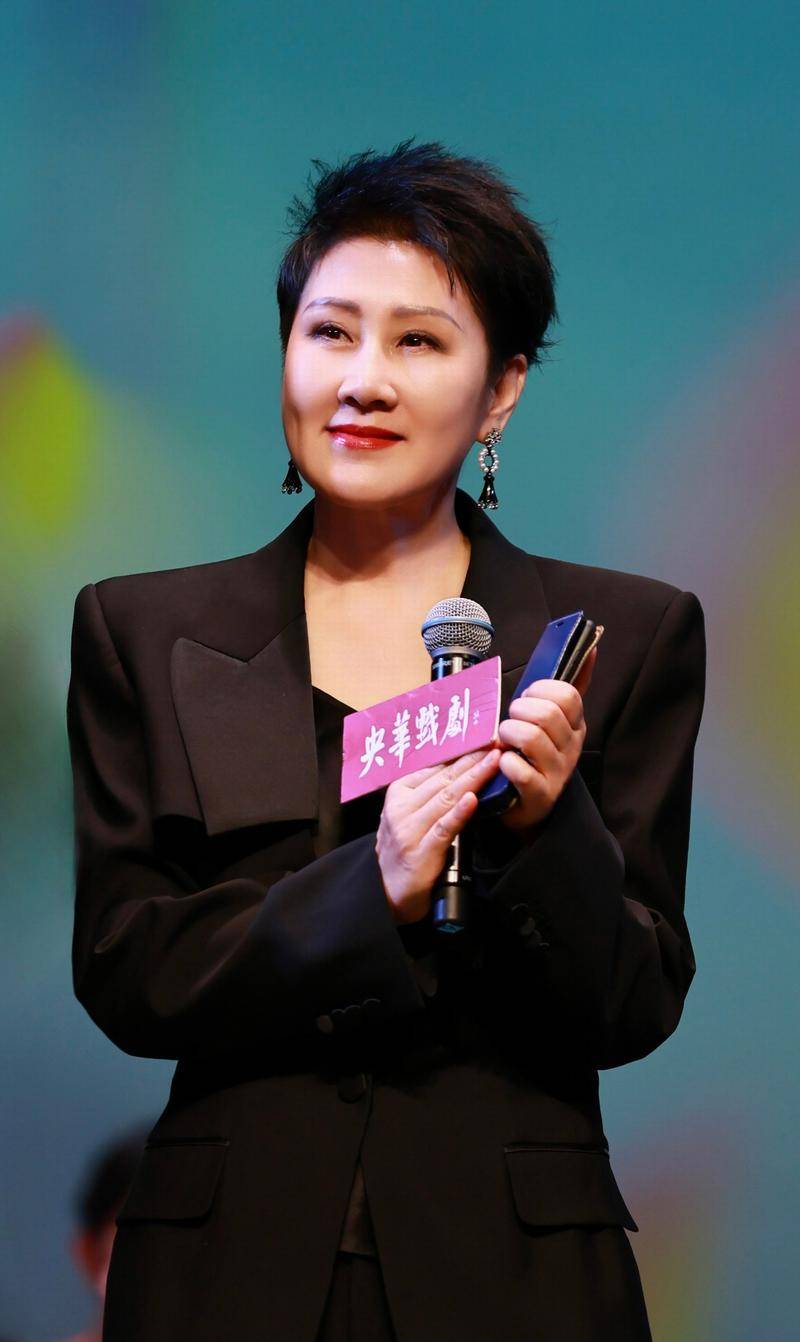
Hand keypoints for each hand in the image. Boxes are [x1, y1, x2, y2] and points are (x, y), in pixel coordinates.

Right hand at [376, 747, 501, 924]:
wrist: (390, 894)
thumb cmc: (406, 850)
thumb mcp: (409, 815)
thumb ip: (428, 793)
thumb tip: (460, 766)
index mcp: (398, 793)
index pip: (433, 766)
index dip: (459, 751)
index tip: (482, 737)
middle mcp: (401, 807)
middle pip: (443, 778)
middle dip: (472, 758)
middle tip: (495, 742)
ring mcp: (409, 829)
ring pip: (446, 797)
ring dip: (473, 777)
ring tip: (493, 761)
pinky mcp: (421, 851)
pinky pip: (444, 827)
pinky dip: (459, 812)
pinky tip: (473, 798)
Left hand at [495, 645, 597, 835]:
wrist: (530, 806)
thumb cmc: (536, 756)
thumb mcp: (556, 721)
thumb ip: (572, 686)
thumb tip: (592, 648)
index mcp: (576, 725)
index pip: (567, 694)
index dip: (540, 690)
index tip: (528, 699)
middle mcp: (572, 749)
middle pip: (547, 713)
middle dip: (519, 711)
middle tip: (512, 721)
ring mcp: (557, 773)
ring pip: (529, 737)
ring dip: (508, 734)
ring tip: (504, 742)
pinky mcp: (539, 794)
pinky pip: (518, 769)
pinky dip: (504, 763)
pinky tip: (503, 764)